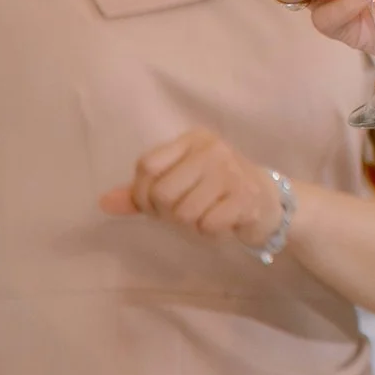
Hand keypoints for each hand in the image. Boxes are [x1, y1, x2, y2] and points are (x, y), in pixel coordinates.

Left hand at [101, 129, 283, 245]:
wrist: (270, 203)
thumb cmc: (217, 192)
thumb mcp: (179, 184)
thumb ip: (141, 193)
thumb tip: (103, 202)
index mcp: (193, 140)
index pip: (146, 166)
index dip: (143, 194)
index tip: (156, 205)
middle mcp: (212, 149)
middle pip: (162, 193)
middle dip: (168, 214)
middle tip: (186, 214)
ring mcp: (231, 172)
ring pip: (184, 213)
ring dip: (191, 226)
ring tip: (206, 217)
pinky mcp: (246, 198)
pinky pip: (207, 226)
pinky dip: (210, 234)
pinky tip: (222, 224)